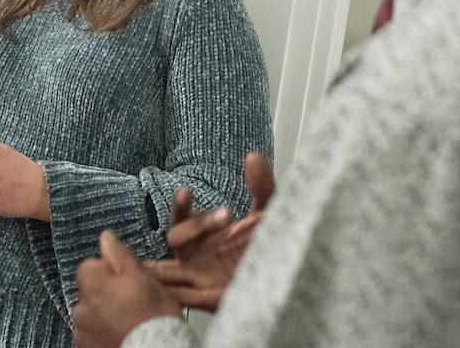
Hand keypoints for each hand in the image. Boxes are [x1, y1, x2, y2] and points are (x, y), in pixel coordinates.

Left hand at [74, 230, 181, 347]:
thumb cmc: (153, 317)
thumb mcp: (145, 278)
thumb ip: (121, 256)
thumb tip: (106, 237)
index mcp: (93, 285)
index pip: (88, 267)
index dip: (107, 271)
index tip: (125, 280)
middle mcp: (81, 308)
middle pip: (89, 292)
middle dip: (104, 295)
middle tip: (130, 303)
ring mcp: (82, 333)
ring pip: (90, 316)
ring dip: (102, 316)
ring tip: (126, 323)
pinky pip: (91, 337)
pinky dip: (102, 336)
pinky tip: (120, 336)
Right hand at [147, 152, 274, 311]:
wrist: (286, 288)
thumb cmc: (270, 252)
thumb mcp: (268, 217)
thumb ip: (262, 188)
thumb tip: (253, 158)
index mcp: (207, 235)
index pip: (183, 217)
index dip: (181, 205)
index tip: (187, 190)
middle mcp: (198, 255)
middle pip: (176, 239)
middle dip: (197, 225)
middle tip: (226, 216)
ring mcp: (200, 280)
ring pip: (172, 267)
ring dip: (183, 256)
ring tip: (212, 240)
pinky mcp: (207, 301)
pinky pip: (181, 298)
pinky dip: (174, 293)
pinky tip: (183, 286)